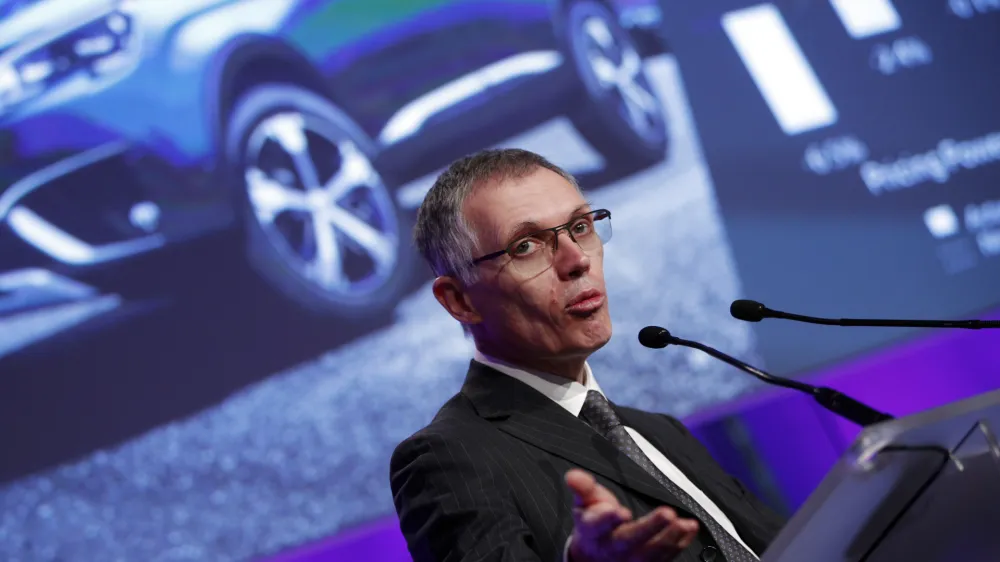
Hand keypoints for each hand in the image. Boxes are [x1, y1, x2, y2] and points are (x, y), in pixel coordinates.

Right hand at [565, 468, 698, 561]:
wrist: (596, 557)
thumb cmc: (593, 524)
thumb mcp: (584, 504)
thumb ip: (583, 488)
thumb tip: (572, 475)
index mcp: (592, 531)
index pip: (597, 525)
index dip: (607, 518)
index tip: (619, 510)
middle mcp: (612, 548)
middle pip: (630, 540)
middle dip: (650, 527)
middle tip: (667, 513)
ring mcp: (631, 560)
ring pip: (652, 552)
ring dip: (670, 538)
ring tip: (685, 523)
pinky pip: (666, 557)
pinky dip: (680, 544)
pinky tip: (690, 528)